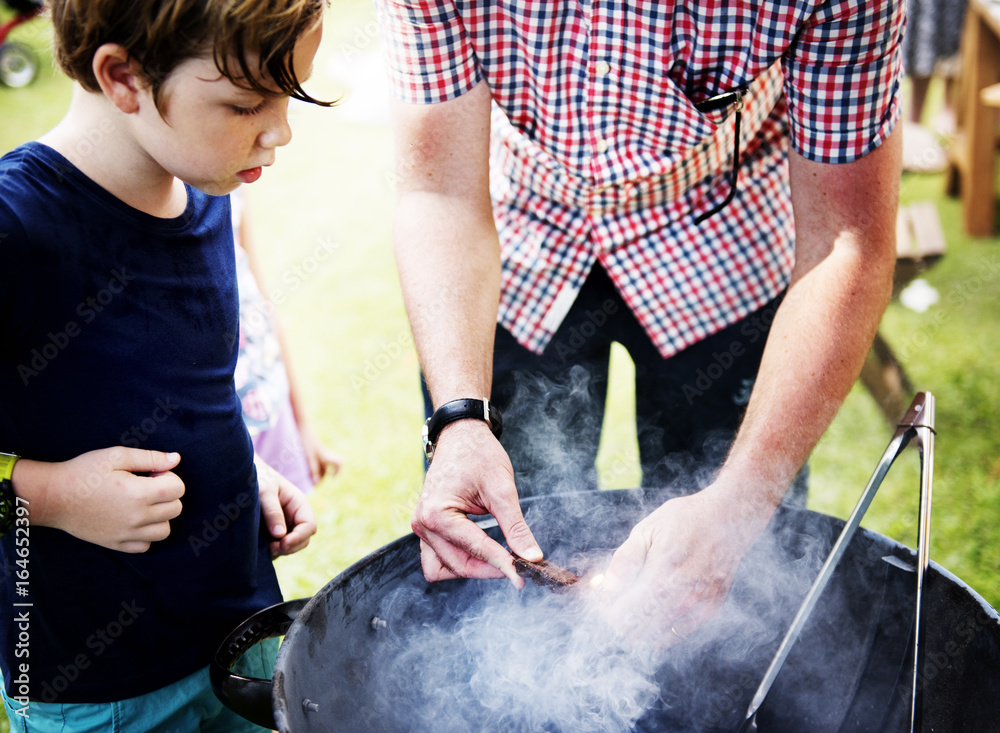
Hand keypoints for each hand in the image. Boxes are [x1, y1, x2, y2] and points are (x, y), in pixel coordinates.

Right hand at [13, 447, 184, 552]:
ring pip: (164, 530)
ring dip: (160, 516)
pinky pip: (146, 546)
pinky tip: (133, 520)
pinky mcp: (116, 544)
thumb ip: (150, 458)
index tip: (151, 474)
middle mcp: (136, 518)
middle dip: (167, 495)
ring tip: (142, 504)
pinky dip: (145, 534)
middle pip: (175, 509)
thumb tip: (176, 459)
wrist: (53, 497)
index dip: (168, 476)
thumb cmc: (84, 472)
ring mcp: (126, 534)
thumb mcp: (116, 455)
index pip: (178, 488)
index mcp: (138, 494)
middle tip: (146, 486)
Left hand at [255, 455, 316, 557]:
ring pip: (292, 545)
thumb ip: (272, 512)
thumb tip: (280, 535)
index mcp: (299, 504)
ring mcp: (286, 525)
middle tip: (271, 548)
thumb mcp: (264, 492)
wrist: (243, 476)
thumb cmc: (257, 478)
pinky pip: (279, 546)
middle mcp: (295, 516)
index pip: (309, 526)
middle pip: (303, 539)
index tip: (282, 543)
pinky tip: (260, 547)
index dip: (299, 537)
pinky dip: (273, 550)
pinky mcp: (274, 531)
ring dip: (281, 550)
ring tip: (264, 547)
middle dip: (290, 547)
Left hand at [298, 421, 341, 484]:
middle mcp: (324, 454)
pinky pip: (314, 461)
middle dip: (321, 476)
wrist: (301, 427)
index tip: (332, 476)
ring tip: (306, 477)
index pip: (339, 463)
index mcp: (325, 456)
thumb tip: (316, 482)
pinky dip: (311, 466)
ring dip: (315, 472)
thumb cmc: (306, 442)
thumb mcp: (309, 458)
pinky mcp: (312, 450)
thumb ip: (313, 470)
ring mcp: (318, 452)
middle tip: (312, 483)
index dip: (337, 471)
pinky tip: (303, 469)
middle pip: (326, 468)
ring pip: (320, 465)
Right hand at [411, 420, 541, 586]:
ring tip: (500, 559)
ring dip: (471, 569)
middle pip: (458, 566)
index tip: (524, 575)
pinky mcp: (427, 528)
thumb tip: (532, 556)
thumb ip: (516, 527)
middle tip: (520, 566)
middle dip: (490, 568)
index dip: (503, 565)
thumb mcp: (502, 489)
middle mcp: (423, 524)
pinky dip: (459, 561)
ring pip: (444, 568)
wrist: (461, 434)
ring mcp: (422, 527)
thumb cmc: (479, 455)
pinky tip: (483, 552)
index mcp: (437, 513)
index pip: (475, 550)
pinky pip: (438, 558)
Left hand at [597, 483, 773, 647]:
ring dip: (639, 630)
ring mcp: (700, 604)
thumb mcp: (646, 530)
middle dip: (621, 623)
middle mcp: (683, 594)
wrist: (728, 517)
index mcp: (662, 572)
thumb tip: (606, 587)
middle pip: (640, 629)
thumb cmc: (684, 520)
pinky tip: (654, 617)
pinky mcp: (712, 607)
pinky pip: (680, 633)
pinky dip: (662, 632)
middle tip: (614, 609)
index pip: (627, 612)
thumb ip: (625, 561)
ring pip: (659, 637)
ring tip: (632, 612)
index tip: (603, 605)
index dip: (609, 614)